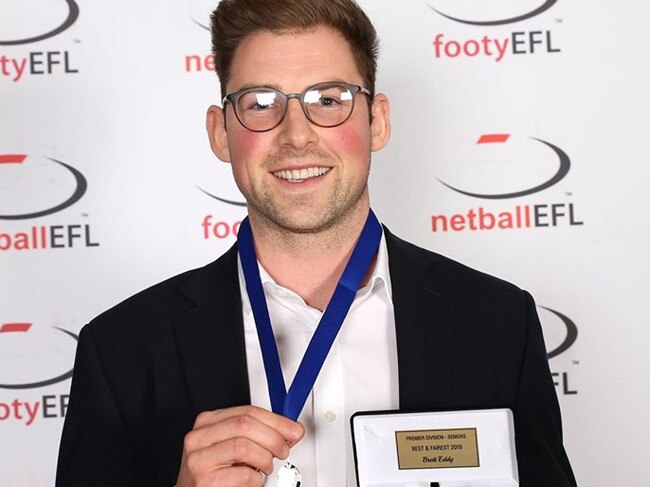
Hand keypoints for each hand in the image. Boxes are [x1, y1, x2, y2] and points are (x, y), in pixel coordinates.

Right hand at [175, 405, 303, 486]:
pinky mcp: (205, 481)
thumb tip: (291, 430)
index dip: (276, 420)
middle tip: (283, 450)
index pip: (247, 411)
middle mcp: (199, 438)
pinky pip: (243, 474)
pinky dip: (256, 479)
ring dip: (264, 459)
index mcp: (207, 423)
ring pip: (244, 447)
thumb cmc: (215, 472)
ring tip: (265, 467)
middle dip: (273, 437)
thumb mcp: (233, 446)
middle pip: (245, 425)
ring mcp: (199, 460)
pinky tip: (252, 481)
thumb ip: (258, 433)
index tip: (294, 430)